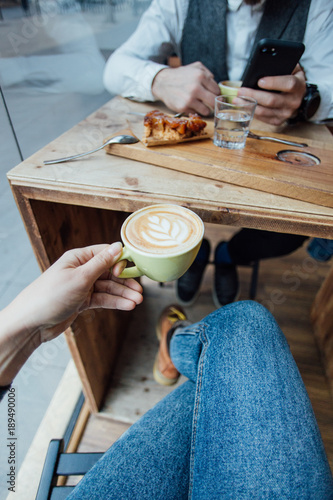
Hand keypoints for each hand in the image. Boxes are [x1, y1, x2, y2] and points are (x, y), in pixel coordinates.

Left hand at [8, 242, 142, 342]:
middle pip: (110, 272)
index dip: (121, 261)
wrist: (32, 323)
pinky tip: (127, 306)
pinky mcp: (82, 301)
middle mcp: (81, 270)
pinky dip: (115, 302)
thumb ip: (101, 263)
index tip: (132, 271)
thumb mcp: (80, 277)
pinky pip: (103, 299)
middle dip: (126, 281)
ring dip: (123, 294)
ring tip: (137, 301)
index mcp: (78, 258)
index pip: (106, 253)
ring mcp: (82, 286)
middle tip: (140, 291)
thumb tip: (119, 246)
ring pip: (108, 288)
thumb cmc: (51, 296)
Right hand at [152, 61, 219, 115]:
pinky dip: (194, 110)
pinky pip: (196, 113)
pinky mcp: (183, 107)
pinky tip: (190, 105)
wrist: (163, 82)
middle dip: (213, 103)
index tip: (211, 95)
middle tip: (210, 103)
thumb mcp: (195, 67)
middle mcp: (196, 87)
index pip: (217, 90)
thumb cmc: (181, 75)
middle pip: (214, 102)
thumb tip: (215, 84)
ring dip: (205, 109)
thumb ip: (208, 73)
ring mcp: (189, 98)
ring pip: (206, 110)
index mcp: (200, 75)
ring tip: (200, 105)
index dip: (215, 93)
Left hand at [239, 65, 305, 125]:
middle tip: (240, 91)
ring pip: (265, 111)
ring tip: (237, 99)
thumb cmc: (289, 76)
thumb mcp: (289, 67)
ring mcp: (287, 113)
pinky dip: (252, 112)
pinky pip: (263, 118)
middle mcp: (294, 101)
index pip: (288, 84)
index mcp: (299, 85)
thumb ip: (280, 65)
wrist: (295, 93)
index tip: (260, 81)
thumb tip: (263, 65)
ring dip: (249, 106)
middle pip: (272, 100)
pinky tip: (244, 106)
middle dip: (254, 95)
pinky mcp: (279, 120)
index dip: (274, 83)